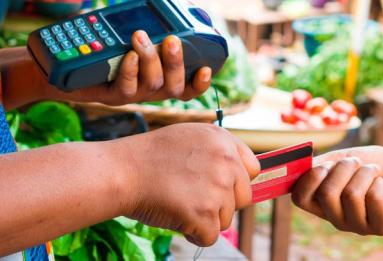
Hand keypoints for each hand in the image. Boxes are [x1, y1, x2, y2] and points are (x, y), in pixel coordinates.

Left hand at [44, 30, 211, 104]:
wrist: (60, 68)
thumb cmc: (97, 49)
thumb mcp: (124, 35)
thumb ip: (146, 28)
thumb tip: (159, 9)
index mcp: (158, 79)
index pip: (187, 88)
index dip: (200, 84)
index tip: (207, 69)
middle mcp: (149, 91)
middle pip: (174, 88)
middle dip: (176, 63)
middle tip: (172, 39)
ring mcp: (131, 96)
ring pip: (152, 87)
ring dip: (151, 60)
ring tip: (140, 37)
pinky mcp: (110, 97)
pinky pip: (126, 89)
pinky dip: (131, 71)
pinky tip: (128, 56)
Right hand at [113, 124, 259, 245]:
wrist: (122, 171)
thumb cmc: (149, 157)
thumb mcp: (190, 137)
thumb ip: (217, 152)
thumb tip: (237, 175)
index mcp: (223, 141)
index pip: (252, 170)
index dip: (235, 182)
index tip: (218, 187)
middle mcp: (226, 162)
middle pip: (244, 198)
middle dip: (222, 203)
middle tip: (193, 197)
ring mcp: (217, 188)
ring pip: (227, 219)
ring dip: (205, 218)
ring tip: (179, 202)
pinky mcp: (205, 214)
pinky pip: (210, 236)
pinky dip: (193, 233)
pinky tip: (175, 216)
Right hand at [292, 146, 382, 235]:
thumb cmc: (369, 163)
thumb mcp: (340, 160)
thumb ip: (318, 165)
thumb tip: (299, 166)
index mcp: (322, 204)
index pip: (300, 198)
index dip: (309, 179)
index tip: (324, 165)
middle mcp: (337, 219)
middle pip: (326, 194)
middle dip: (343, 169)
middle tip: (356, 162)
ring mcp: (359, 226)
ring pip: (351, 195)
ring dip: (364, 173)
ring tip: (372, 170)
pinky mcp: (382, 226)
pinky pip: (373, 199)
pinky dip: (378, 182)